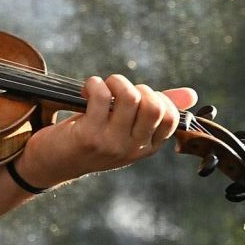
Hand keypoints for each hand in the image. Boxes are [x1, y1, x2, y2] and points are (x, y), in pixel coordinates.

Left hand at [18, 74, 196, 187]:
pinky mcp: (89, 136)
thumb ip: (156, 110)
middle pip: (153, 105)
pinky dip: (95, 83)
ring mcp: (112, 144)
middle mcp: (133, 148)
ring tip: (102, 85)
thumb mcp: (126, 128)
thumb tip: (192, 94)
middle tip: (117, 90)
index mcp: (147, 147)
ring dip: (114, 81)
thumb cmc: (92, 138)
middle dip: (136, 87)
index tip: (136, 96)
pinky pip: (101, 95)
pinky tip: (86, 90)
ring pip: (129, 97)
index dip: (156, 97)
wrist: (52, 163)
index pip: (171, 118)